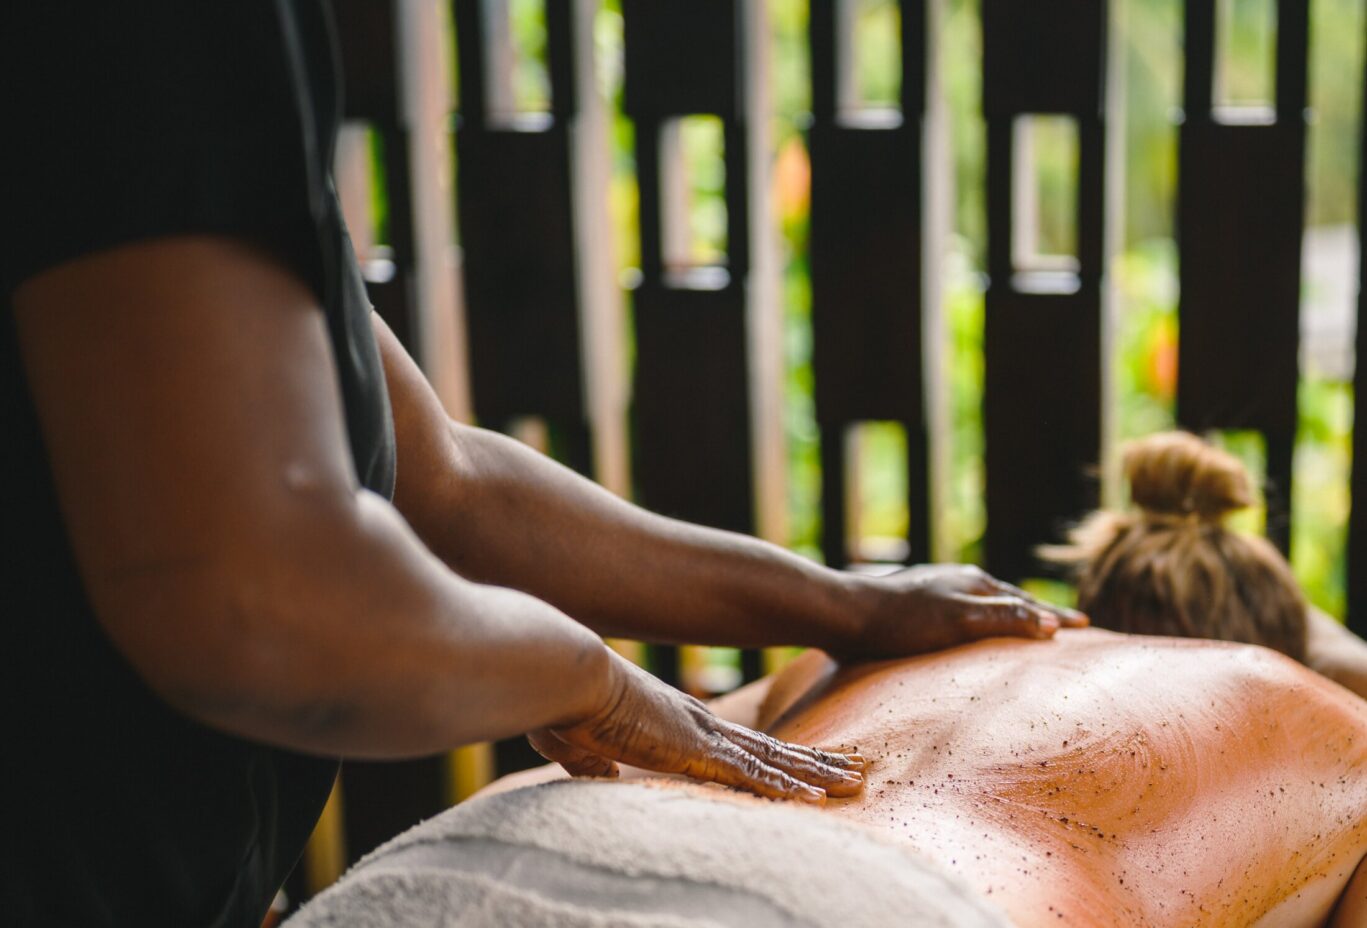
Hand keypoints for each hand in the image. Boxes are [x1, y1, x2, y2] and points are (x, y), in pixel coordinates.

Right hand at [528, 650, 865, 803]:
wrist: (572, 679)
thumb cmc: (570, 706)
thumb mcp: (580, 743)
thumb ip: (593, 762)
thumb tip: (601, 777)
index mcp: (680, 723)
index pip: (743, 744)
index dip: (780, 755)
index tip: (809, 763)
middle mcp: (703, 726)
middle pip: (774, 749)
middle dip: (817, 762)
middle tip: (857, 770)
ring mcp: (704, 738)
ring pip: (776, 761)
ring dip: (817, 775)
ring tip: (857, 784)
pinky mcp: (698, 751)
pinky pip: (752, 776)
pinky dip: (786, 789)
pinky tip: (816, 800)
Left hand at [841, 563, 1088, 658]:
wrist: (845, 615)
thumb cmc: (901, 620)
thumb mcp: (960, 621)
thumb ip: (1004, 620)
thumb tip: (1051, 625)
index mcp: (973, 583)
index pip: (1027, 603)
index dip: (1055, 616)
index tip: (1085, 625)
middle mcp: (956, 583)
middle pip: (1009, 599)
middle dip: (1038, 612)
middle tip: (1065, 625)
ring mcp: (935, 593)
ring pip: (984, 605)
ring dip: (1009, 615)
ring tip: (1024, 626)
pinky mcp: (913, 609)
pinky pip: (961, 614)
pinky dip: (980, 623)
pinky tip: (969, 634)